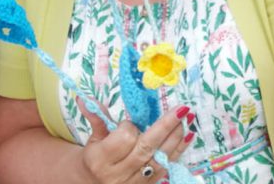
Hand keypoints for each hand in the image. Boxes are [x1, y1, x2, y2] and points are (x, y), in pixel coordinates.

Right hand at [77, 99, 192, 182]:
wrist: (93, 183)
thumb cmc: (96, 157)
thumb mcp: (93, 138)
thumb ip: (96, 117)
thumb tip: (84, 98)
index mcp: (101, 160)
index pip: (124, 138)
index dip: (131, 126)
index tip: (132, 121)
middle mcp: (117, 174)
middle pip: (146, 148)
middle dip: (165, 127)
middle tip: (181, 109)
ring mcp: (133, 183)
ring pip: (159, 159)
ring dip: (175, 138)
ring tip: (187, 118)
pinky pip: (166, 169)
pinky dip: (178, 151)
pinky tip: (189, 135)